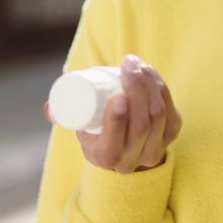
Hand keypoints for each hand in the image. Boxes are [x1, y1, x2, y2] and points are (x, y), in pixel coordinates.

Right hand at [44, 55, 181, 172]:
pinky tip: (150, 72)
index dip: (118, 120)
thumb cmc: (96, 130)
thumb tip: (52, 107)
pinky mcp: (171, 135)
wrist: (125, 144)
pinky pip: (171, 111)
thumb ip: (62, 114)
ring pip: (158, 116)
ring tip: (137, 63)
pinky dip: (161, 88)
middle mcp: (132, 159)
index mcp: (106, 158)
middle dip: (137, 90)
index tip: (117, 93)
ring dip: (150, 84)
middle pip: (140, 125)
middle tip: (128, 64)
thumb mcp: (78, 126)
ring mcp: (155, 148)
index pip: (113, 143)